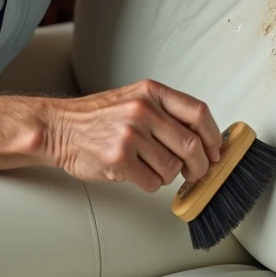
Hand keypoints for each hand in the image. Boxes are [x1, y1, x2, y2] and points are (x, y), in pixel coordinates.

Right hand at [41, 79, 221, 192]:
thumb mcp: (135, 99)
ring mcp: (131, 134)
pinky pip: (152, 182)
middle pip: (192, 146)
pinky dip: (149, 184)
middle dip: (199, 167)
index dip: (213, 137)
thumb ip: (167, 114)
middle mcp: (143, 110)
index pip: (199, 113)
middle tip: (195, 173)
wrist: (60, 128)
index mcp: (151, 92)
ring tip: (150, 167)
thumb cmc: (98, 117)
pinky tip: (135, 172)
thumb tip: (203, 140)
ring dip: (167, 176)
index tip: (215, 152)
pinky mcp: (119, 159)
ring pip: (173, 168)